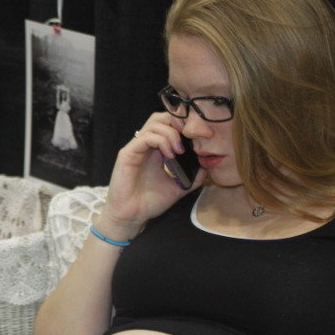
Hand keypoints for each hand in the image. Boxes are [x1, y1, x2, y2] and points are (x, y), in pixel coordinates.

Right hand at [95, 112, 205, 238]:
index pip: (169, 125)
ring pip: (154, 123)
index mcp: (157, 150)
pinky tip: (170, 155)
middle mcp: (146, 145)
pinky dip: (161, 141)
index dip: (185, 125)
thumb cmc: (149, 203)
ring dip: (171, 133)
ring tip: (180, 150)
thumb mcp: (177, 187)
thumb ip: (192, 176)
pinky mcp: (127, 153)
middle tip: (191, 137)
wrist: (131, 217)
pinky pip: (145, 137)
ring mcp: (136, 148)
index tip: (201, 136)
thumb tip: (207, 166)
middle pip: (161, 117)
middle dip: (179, 122)